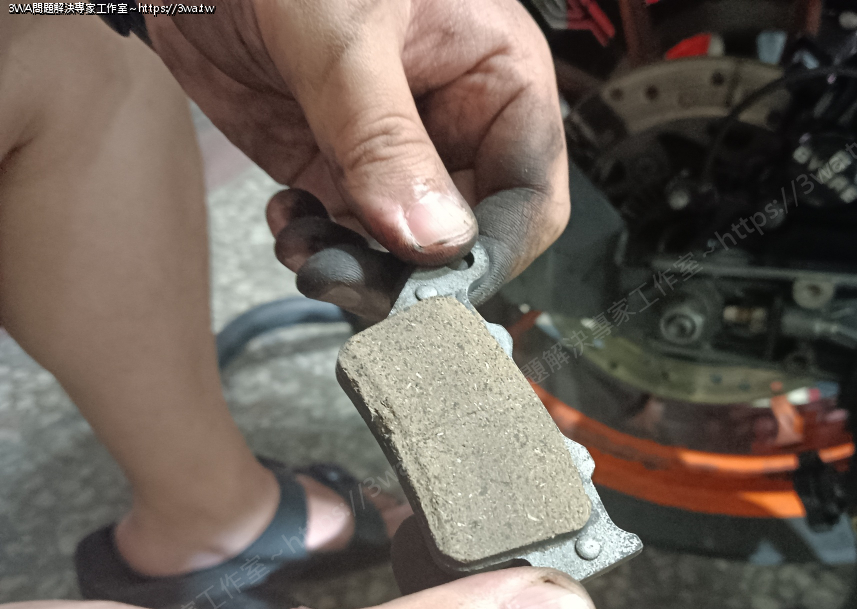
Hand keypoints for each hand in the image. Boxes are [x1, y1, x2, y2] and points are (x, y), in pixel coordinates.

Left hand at [146, 0, 569, 307]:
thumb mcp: (343, 32)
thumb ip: (385, 137)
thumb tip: (433, 239)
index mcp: (498, 79)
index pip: (529, 197)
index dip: (490, 253)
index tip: (432, 289)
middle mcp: (459, 126)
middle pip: (469, 239)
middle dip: (411, 272)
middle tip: (348, 278)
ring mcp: (398, 154)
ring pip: (407, 253)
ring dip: (357, 267)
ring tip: (304, 243)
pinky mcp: (341, 169)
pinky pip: (350, 237)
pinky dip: (319, 246)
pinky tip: (287, 218)